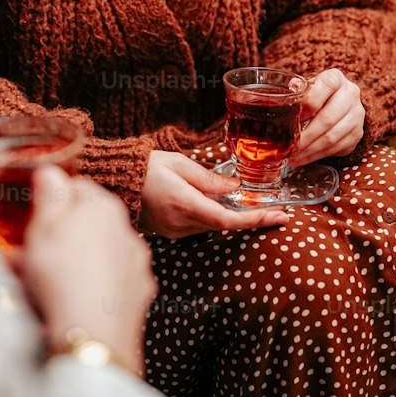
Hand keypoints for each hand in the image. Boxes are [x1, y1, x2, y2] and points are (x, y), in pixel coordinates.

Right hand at [18, 166, 154, 374]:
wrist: (92, 336)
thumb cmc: (63, 276)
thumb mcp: (43, 227)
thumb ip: (49, 195)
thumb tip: (51, 171)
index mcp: (104, 207)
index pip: (78, 188)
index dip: (52, 201)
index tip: (33, 217)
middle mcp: (127, 233)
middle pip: (86, 226)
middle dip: (56, 239)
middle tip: (25, 256)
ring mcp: (135, 268)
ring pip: (95, 258)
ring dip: (68, 266)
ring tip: (34, 286)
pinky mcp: (136, 300)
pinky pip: (105, 287)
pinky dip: (86, 291)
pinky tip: (64, 304)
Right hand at [139, 149, 290, 239]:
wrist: (117, 182)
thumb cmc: (147, 168)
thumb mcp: (180, 164)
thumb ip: (209, 178)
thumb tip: (234, 186)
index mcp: (185, 203)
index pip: (228, 220)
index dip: (255, 220)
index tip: (278, 216)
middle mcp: (182, 223)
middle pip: (224, 225)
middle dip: (250, 217)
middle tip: (276, 211)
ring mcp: (176, 231)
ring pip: (213, 226)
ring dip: (230, 215)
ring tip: (247, 203)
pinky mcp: (171, 232)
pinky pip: (200, 226)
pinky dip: (213, 216)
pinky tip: (218, 204)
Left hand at [291, 68, 364, 163]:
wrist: (341, 102)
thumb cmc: (317, 94)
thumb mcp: (307, 87)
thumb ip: (297, 92)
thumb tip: (287, 95)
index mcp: (336, 78)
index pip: (326, 86)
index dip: (309, 102)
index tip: (295, 117)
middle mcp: (350, 94)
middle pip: (327, 118)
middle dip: (306, 136)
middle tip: (290, 147)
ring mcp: (356, 115)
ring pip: (332, 137)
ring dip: (310, 150)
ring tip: (294, 157)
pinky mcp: (357, 133)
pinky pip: (337, 148)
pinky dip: (318, 155)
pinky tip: (304, 158)